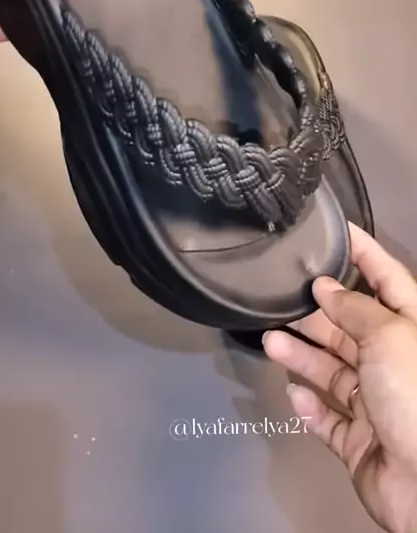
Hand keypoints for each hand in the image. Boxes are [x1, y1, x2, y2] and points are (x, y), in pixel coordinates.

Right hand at [263, 223, 416, 532]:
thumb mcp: (389, 335)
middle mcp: (396, 363)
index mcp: (412, 330)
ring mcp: (379, 405)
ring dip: (301, 355)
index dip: (364, 253)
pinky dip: (309, 405)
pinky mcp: (361, 443)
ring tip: (271, 340)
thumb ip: (354, 308)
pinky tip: (293, 391)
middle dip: (317, 312)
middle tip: (282, 298)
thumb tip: (327, 288)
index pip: (387, 279)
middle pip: (351, 328)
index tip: (338, 231)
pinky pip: (329, 418)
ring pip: (333, 372)